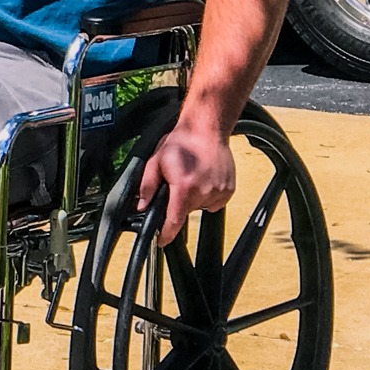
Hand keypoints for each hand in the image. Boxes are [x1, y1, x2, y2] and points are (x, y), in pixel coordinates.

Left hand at [137, 119, 236, 245]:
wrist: (206, 129)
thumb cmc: (181, 142)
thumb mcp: (156, 162)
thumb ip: (147, 186)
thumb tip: (141, 206)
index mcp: (184, 188)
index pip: (174, 221)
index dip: (166, 234)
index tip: (161, 241)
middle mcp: (203, 193)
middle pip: (185, 212)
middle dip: (177, 202)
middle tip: (178, 182)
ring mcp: (218, 192)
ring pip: (199, 207)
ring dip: (193, 198)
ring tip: (192, 175)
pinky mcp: (228, 190)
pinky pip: (213, 202)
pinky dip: (207, 194)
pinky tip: (203, 177)